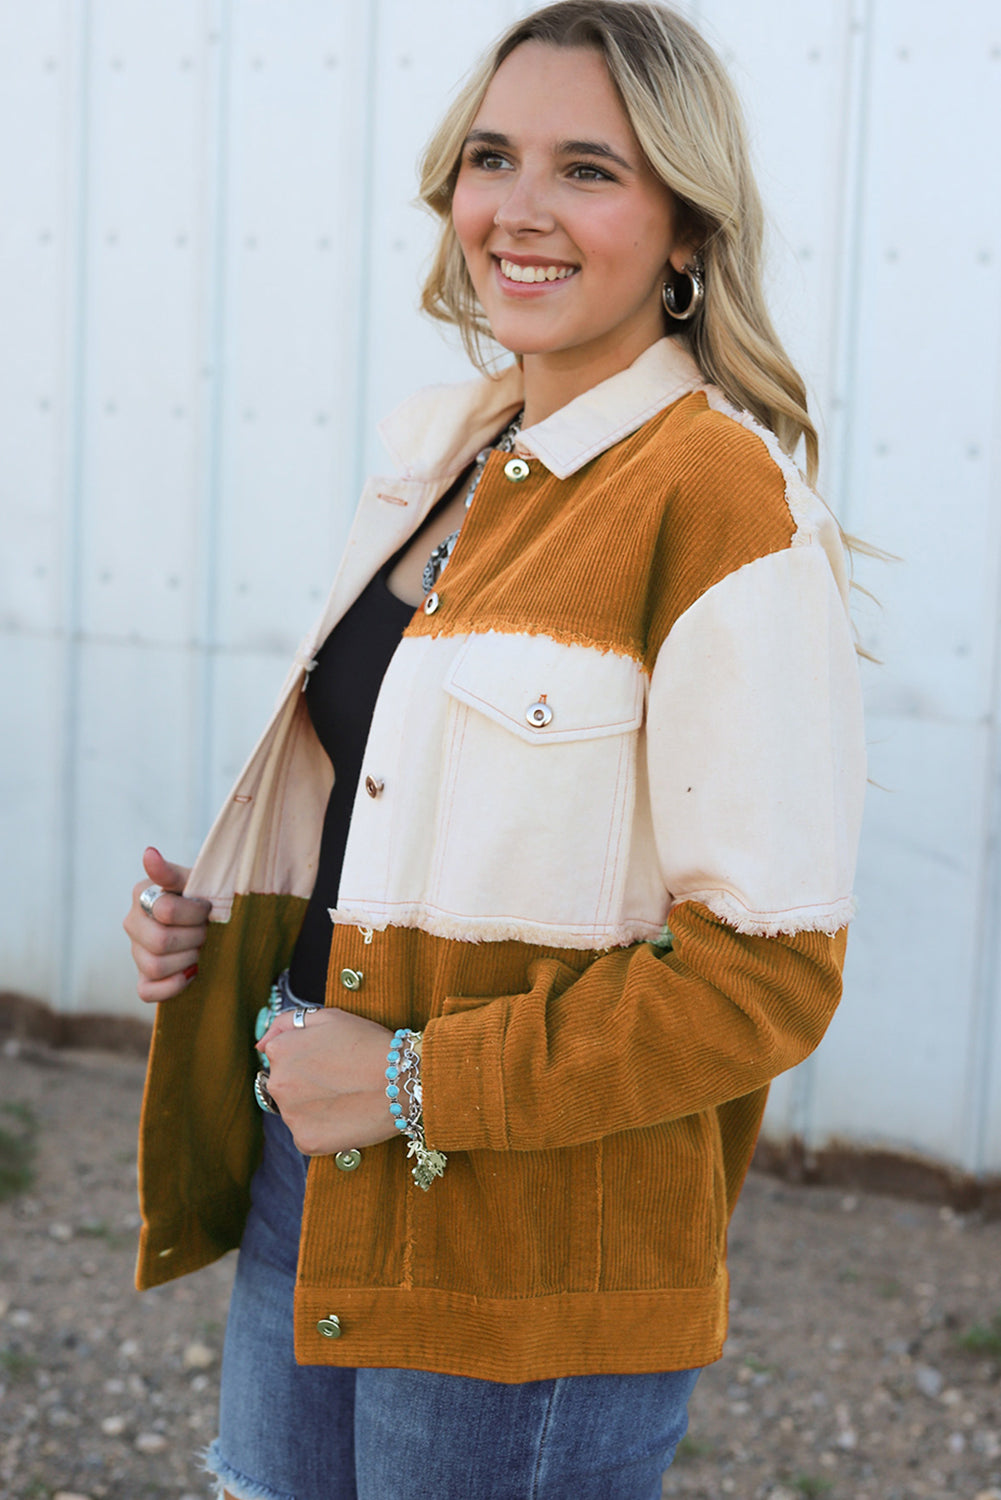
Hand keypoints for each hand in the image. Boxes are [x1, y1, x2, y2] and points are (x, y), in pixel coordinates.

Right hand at [123, 847, 210, 1002]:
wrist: (211, 921)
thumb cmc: (204, 897)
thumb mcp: (194, 880)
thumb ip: (171, 872)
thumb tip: (148, 853)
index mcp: (142, 894)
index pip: (166, 911)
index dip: (195, 913)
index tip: (207, 908)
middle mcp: (132, 923)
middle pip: (160, 941)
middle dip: (193, 937)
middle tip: (206, 931)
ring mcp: (135, 952)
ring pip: (155, 966)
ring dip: (187, 959)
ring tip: (200, 948)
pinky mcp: (143, 979)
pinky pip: (147, 991)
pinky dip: (172, 986)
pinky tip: (191, 972)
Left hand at [259, 1008, 398, 1156]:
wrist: (402, 1081)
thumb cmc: (369, 1044)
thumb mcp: (330, 1016)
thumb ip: (287, 1023)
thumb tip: (259, 1046)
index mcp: (280, 1051)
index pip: (281, 1056)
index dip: (310, 1056)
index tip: (332, 1058)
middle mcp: (277, 1084)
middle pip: (285, 1085)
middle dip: (307, 1083)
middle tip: (341, 1079)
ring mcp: (290, 1116)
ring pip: (296, 1111)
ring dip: (314, 1106)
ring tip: (347, 1097)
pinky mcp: (306, 1142)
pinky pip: (308, 1135)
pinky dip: (324, 1129)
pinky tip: (346, 1116)